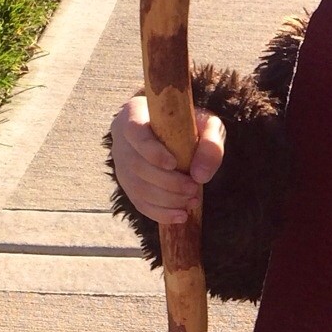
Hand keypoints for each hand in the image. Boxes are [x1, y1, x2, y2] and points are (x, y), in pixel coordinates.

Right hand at [109, 93, 224, 225]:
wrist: (174, 132)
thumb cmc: (189, 125)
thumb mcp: (206, 124)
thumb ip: (210, 144)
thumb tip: (200, 176)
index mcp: (134, 115)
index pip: (135, 132)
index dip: (151, 151)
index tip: (173, 164)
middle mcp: (121, 140)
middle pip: (136, 165)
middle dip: (167, 182)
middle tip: (193, 188)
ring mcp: (121, 164)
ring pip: (137, 188)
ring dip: (167, 200)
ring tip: (192, 201)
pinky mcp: (127, 185)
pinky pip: (139, 203)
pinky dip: (160, 213)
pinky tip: (181, 216)